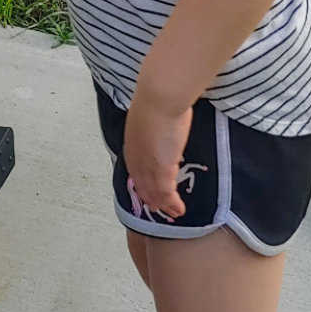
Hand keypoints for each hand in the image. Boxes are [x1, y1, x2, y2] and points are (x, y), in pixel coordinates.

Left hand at [124, 92, 193, 219]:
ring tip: (172, 213)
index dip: (142, 183)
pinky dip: (172, 204)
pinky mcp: (161, 170)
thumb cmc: (157, 99)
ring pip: (153, 193)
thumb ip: (155, 124)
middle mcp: (136, 158)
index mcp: (132, 144)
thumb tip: (164, 121)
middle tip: (160, 208)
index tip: (148, 190)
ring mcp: (147, 166)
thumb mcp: (151, 114)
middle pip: (142, 185)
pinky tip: (178, 209)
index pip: (135, 170)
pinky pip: (166, 194)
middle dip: (151, 198)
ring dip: (163, 205)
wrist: (160, 98)